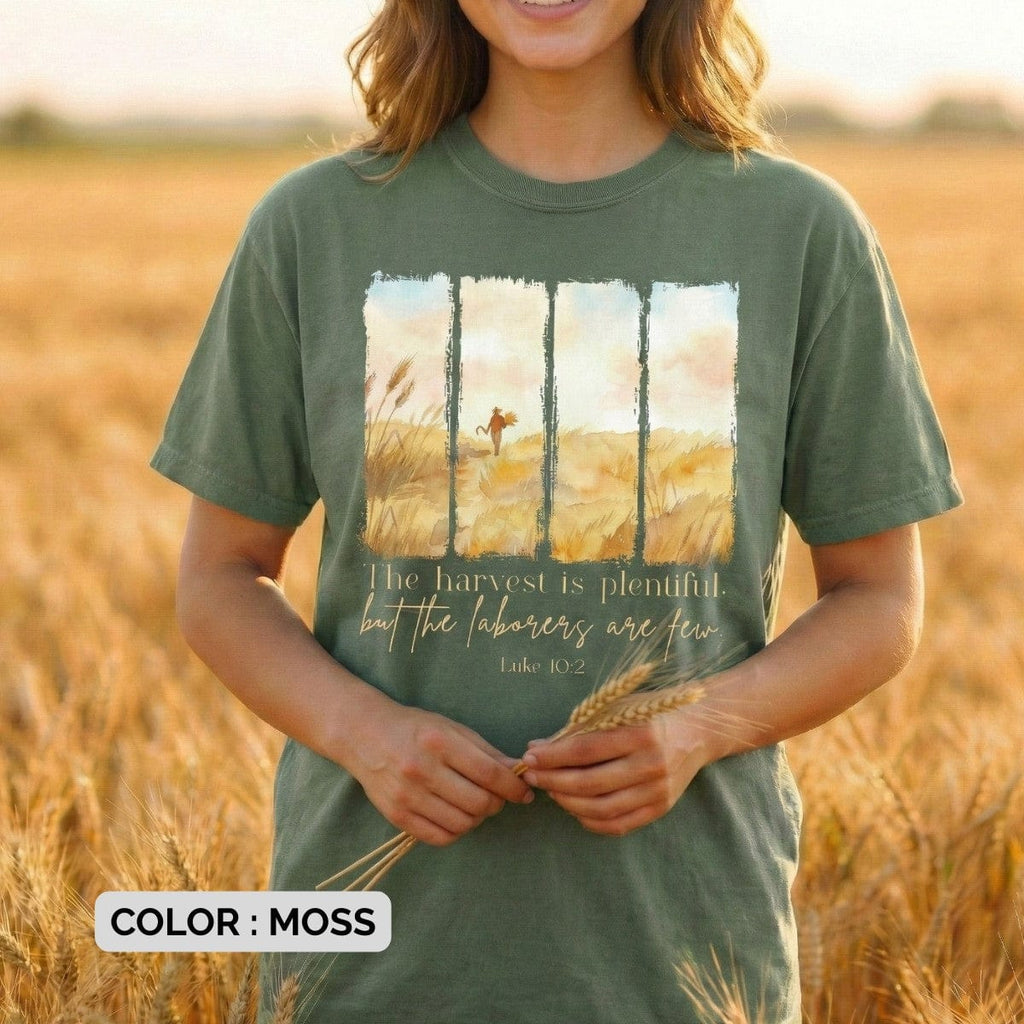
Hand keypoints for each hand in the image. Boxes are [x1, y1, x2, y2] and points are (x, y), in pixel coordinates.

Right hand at [347, 703, 533, 846]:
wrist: (364, 734)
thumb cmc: (415, 728)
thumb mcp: (451, 728)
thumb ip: (485, 751)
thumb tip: (517, 772)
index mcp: (439, 742)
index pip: (489, 773)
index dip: (513, 787)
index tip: (524, 792)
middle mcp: (421, 769)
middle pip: (478, 802)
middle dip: (497, 803)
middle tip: (497, 796)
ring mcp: (407, 795)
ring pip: (462, 823)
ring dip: (478, 818)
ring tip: (475, 804)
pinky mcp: (396, 816)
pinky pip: (440, 837)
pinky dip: (457, 831)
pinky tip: (457, 816)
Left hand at [520, 712, 710, 836]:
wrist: (697, 730)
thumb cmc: (650, 714)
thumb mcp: (618, 709)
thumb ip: (581, 728)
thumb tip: (538, 747)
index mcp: (640, 734)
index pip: (586, 749)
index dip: (553, 756)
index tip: (530, 756)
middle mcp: (651, 765)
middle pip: (590, 782)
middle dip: (553, 780)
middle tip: (532, 776)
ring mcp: (658, 791)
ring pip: (602, 808)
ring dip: (567, 802)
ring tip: (550, 790)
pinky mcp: (660, 808)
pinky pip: (619, 824)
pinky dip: (590, 820)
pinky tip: (574, 807)